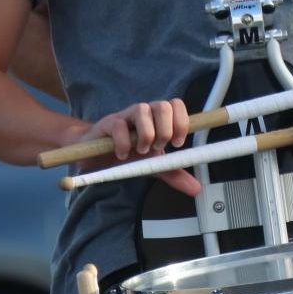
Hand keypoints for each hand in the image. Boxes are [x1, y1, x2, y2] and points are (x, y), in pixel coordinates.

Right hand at [76, 99, 200, 196]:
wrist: (96, 156)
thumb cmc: (127, 154)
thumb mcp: (154, 165)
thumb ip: (174, 173)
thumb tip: (196, 187)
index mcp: (158, 119)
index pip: (176, 105)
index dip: (182, 122)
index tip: (178, 144)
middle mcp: (144, 113)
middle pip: (163, 106)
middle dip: (164, 130)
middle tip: (157, 148)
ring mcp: (126, 116)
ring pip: (143, 110)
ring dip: (146, 134)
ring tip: (141, 151)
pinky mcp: (108, 123)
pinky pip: (119, 126)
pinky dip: (124, 143)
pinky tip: (122, 155)